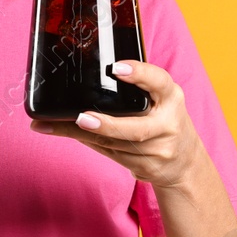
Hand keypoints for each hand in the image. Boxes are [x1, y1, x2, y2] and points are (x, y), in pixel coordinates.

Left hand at [29, 60, 202, 188]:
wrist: (185, 162)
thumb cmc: (165, 120)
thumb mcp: (162, 98)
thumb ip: (140, 85)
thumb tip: (93, 70)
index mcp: (172, 97)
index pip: (159, 82)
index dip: (139, 74)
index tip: (117, 68)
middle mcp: (168, 124)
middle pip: (136, 129)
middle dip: (107, 124)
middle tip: (81, 117)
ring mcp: (158, 150)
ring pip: (114, 144)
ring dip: (81, 135)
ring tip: (51, 125)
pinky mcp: (145, 167)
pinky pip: (109, 154)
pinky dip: (87, 142)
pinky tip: (67, 133)